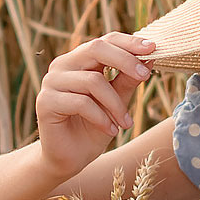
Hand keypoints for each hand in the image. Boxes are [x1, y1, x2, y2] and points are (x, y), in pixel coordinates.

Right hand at [35, 32, 156, 184]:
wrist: (71, 158)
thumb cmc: (94, 127)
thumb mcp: (117, 102)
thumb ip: (128, 80)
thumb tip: (150, 57)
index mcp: (80, 60)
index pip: (105, 40)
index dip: (129, 42)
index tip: (153, 48)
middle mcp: (63, 65)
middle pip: (96, 49)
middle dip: (125, 61)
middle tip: (146, 75)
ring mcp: (51, 82)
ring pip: (93, 81)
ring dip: (116, 104)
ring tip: (126, 123)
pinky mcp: (46, 102)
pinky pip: (81, 102)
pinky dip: (101, 117)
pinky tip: (111, 130)